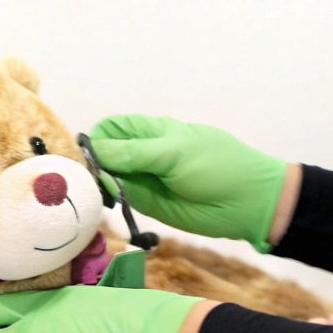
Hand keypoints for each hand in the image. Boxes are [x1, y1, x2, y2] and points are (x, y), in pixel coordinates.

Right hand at [87, 114, 285, 252]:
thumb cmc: (216, 166)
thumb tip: (93, 152)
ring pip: (110, 177)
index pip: (112, 127)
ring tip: (94, 191)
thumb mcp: (173, 153)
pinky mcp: (149, 205)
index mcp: (152, 131)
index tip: (83, 154)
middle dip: (92, 161)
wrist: (249, 203)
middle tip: (84, 177)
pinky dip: (110, 201)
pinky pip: (122, 199)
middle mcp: (144, 153)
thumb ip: (132, 154)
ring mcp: (145, 180)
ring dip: (98, 183)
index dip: (96, 137)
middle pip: (106, 152)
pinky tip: (107, 203)